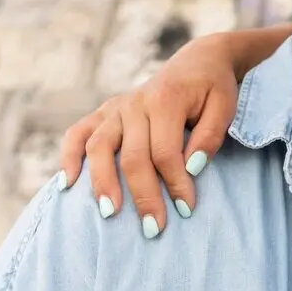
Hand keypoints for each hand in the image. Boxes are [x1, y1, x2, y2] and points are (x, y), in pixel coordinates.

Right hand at [58, 33, 240, 237]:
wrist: (197, 62)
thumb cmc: (214, 89)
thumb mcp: (225, 107)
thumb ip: (210, 136)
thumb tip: (191, 168)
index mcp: (167, 99)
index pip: (166, 152)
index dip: (176, 183)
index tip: (187, 209)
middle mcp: (136, 103)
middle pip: (133, 156)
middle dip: (142, 195)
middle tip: (153, 228)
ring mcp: (116, 107)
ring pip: (99, 147)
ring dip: (101, 182)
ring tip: (108, 213)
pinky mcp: (104, 112)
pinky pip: (78, 133)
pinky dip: (69, 157)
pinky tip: (67, 184)